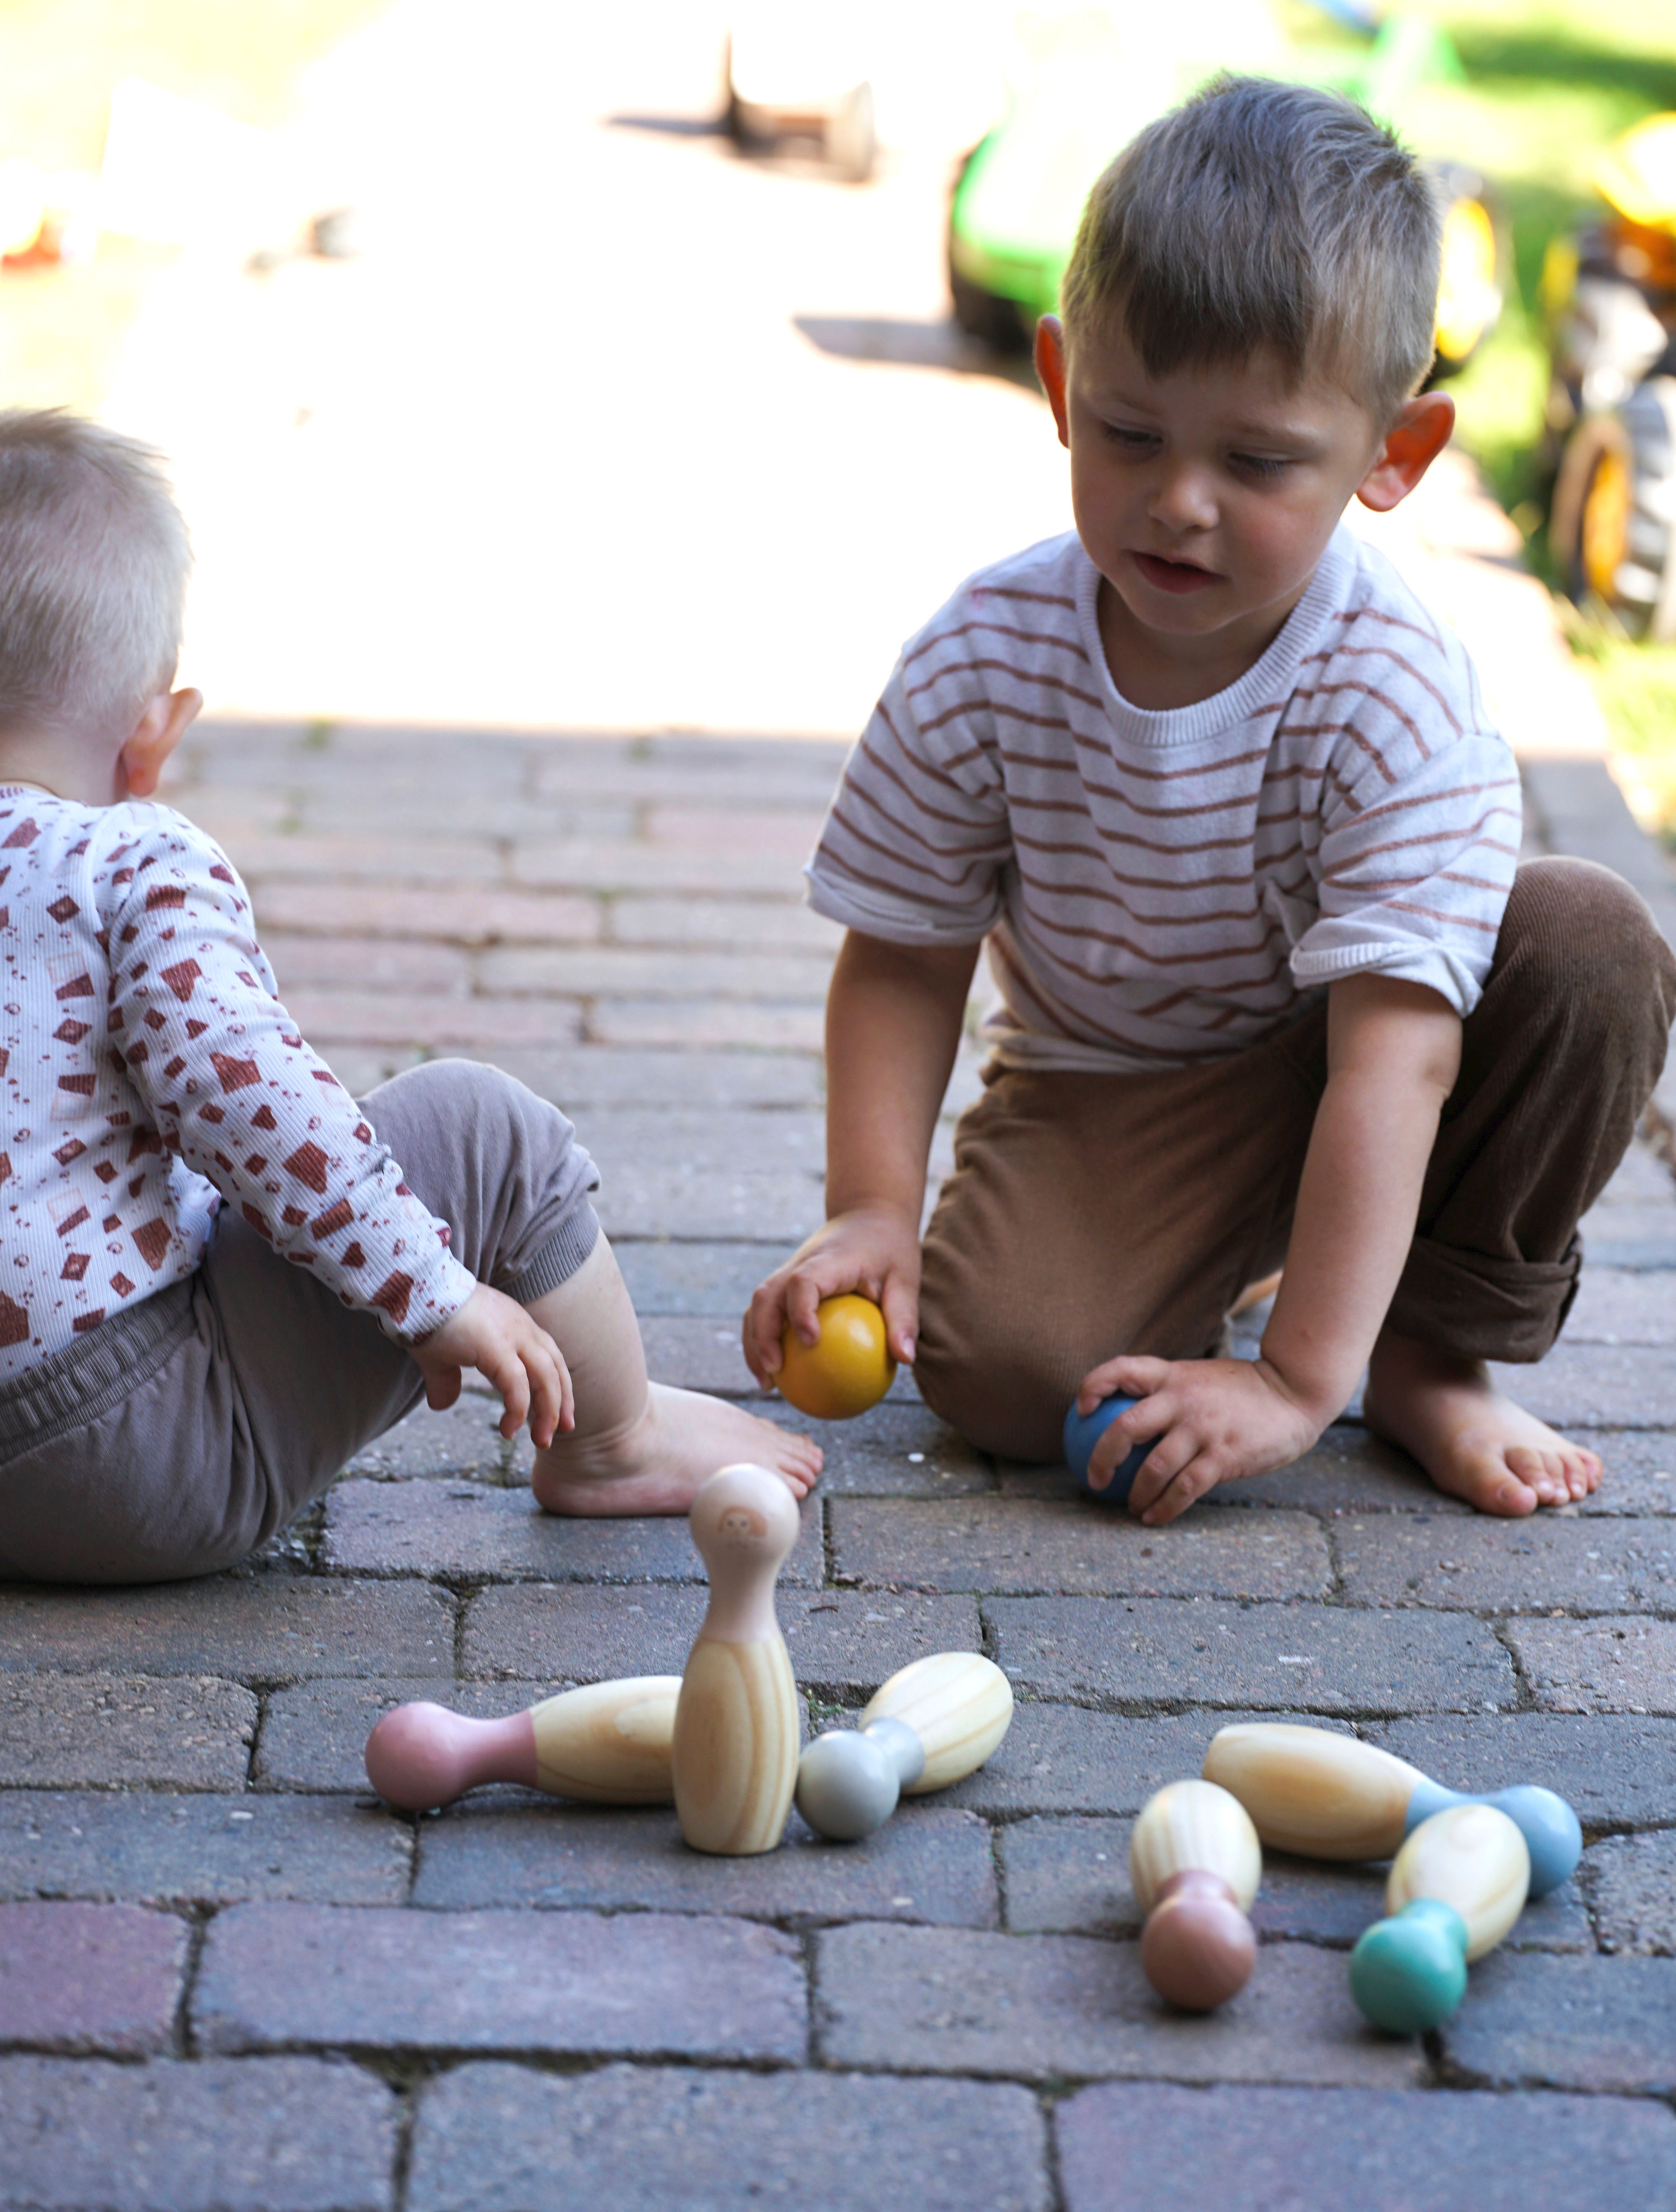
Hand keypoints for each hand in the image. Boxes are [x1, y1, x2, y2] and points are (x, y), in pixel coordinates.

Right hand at [409, 1284, 573, 1448]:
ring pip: (545, 1377)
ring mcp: (511, 1334)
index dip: (557, 1384)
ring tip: (542, 1440)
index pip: (548, 1356)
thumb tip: (441, 1405)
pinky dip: (518, 1410)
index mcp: (514, 1324)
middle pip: (555, 1368)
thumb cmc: (425, 1317)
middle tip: (561, 1431)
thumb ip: (447, 1379)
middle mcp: (520, 1327)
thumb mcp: (441, 1354)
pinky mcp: (496, 1346)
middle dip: (561, 1402)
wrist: (414, 1291)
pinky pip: (517, 1385)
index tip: (559, 1412)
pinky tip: (510, 1430)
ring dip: (548, 1411)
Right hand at [743, 1204, 921, 1387]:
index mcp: (830, 1260)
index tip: (811, 1341)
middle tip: (775, 1372)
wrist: (868, 1216)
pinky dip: (762, 1339)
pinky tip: (776, 1372)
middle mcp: (800, 1263)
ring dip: (755, 1342)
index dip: (801, 1310)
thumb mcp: (905, 1280)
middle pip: (766, 1295)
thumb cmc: (890, 1249)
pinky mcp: (785, 1283)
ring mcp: (787, 1271)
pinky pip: (765, 1311)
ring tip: (767, 1383)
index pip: (804, 1281)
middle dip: (763, 1335)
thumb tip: (906, 1359)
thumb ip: (903, 1317)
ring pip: (757, 1305)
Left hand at [1072, 1354, 1324, 1524]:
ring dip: (1135, 1492)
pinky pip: (1184, 1489)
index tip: (1079, 1409)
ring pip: (1153, 1467)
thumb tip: (1123, 1412)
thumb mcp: (1197, 1376)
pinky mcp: (1224, 1456)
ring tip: (1130, 1506)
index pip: (1120, 1370)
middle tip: (1094, 1478)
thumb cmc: (1240, 1389)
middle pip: (1125, 1428)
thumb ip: (1166, 1389)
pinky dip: (1163, 1507)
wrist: (1292, 1392)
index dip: (1093, 1386)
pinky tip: (1153, 1517)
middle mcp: (1182, 1399)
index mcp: (1172, 1375)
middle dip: (1101, 1458)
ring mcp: (1203, 1428)